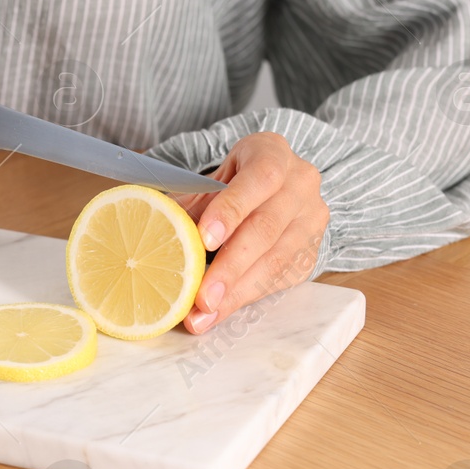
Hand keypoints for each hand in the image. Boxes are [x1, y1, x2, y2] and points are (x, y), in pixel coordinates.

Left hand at [171, 132, 328, 334]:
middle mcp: (301, 184)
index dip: (231, 210)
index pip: (259, 179)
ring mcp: (312, 220)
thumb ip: (192, 202)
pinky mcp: (311, 251)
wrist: (280, 185)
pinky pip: (280, 279)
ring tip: (204, 314)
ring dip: (237, 292)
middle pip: (266, 228)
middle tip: (202, 297)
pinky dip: (247, 297)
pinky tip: (221, 311)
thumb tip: (158, 231)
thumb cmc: (237, 180)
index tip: (204, 240)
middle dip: (230, 267)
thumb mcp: (214, 178)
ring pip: (276, 261)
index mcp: (274, 154)